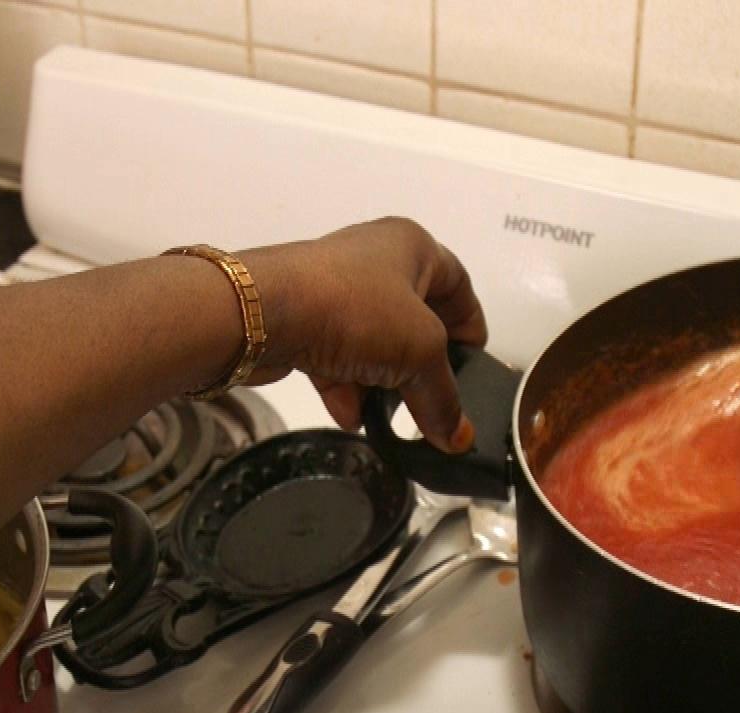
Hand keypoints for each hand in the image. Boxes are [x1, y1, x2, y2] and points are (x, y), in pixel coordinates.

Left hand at [239, 218, 487, 450]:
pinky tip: (354, 419)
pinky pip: (337, 357)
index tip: (475, 368)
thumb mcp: (420, 352)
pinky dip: (348, 388)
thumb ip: (444, 397)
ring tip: (394, 421)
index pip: (458, 284)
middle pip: (414, 319)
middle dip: (424, 365)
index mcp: (411, 247)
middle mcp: (373, 260)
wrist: (264, 313)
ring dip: (384, 383)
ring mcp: (334, 290)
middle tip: (437, 403)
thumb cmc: (357, 310)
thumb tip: (457, 438)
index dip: (471, 326)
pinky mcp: (302, 318)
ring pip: (374, 342)